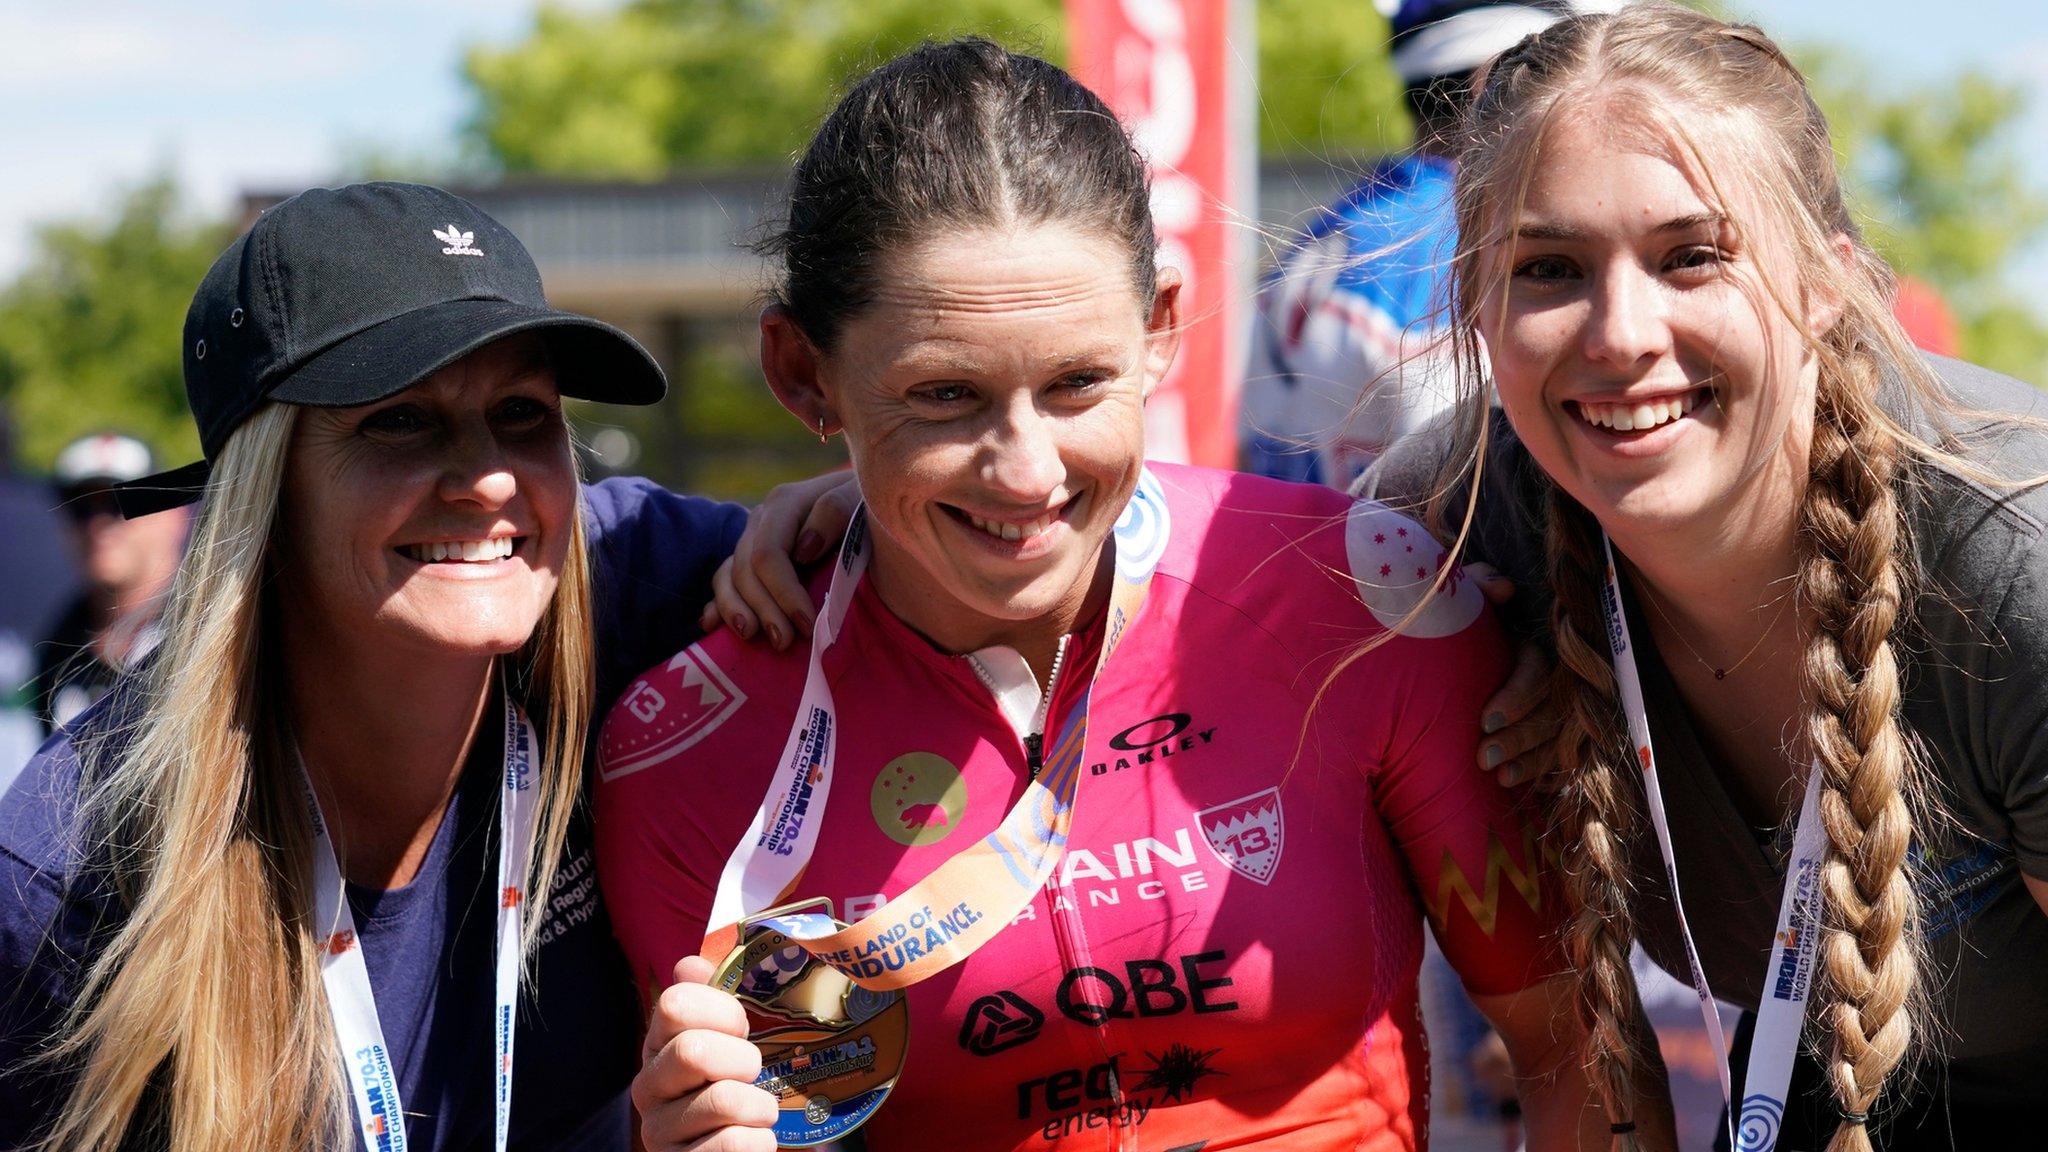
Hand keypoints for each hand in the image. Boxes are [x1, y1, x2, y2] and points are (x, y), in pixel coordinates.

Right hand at [634, 956, 778, 1151]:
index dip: (723, 1011)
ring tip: (760, 1111)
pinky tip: (754, 1139)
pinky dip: (759, 1141)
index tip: (741, 1028)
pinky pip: (733, 1143)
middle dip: (743, 1059)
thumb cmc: (736, 1086)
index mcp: (658, 1045)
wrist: (735, 1149)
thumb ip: (712, 998)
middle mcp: (648, 1086)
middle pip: (694, 1051)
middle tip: (754, 1074)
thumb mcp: (728, 1039)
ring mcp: (658, 1130)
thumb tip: (690, 963)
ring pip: (723, 1101)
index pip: (676, 1004)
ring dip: (760, 1106)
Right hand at [700, 470, 859, 649]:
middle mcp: (762, 519)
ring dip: (735, 610)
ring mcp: (753, 537)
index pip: (768, 555)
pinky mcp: (751, 555)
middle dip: (763, 609)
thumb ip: (836, 511)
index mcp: (785, 504)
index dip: (783, 594)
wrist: (871, 496)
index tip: (806, 625)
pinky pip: (724, 579)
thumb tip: (803, 548)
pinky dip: (717, 603)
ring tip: (750, 636)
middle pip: (746, 570)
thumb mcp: (863, 498)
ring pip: (728, 576)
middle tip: (784, 644)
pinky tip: (712, 626)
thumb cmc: (871, 502)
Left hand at [1468, 565, 1557, 788]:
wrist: (1443, 649)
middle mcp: (1547, 678)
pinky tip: (1520, 786)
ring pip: (1557, 737)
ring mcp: (1550, 708)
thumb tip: (1503, 589)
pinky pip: (1559, 757)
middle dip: (1520, 737)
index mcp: (1528, 646)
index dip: (1517, 697)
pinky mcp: (1546, 734)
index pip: (1537, 672)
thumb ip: (1476, 586)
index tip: (1485, 720)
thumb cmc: (1452, 622)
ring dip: (1530, 760)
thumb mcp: (1460, 597)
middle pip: (1551, 710)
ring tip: (1499, 777)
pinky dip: (1542, 772)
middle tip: (1483, 758)